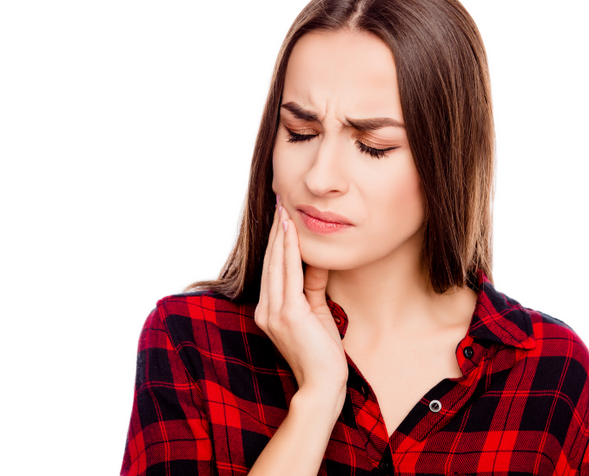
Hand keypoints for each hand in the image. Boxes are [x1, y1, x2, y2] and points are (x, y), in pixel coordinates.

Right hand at [254, 203, 347, 398]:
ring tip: (283, 211)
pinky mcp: (287, 314)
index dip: (275, 243)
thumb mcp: (316, 310)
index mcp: (269, 311)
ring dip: (280, 235)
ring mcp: (273, 312)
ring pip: (276, 264)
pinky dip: (289, 251)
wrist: (323, 383)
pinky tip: (291, 233)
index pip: (272, 269)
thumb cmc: (322, 352)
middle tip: (279, 204)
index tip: (280, 218)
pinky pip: (288, 275)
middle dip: (275, 232)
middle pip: (270, 262)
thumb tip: (317, 259)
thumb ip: (313, 285)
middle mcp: (265, 310)